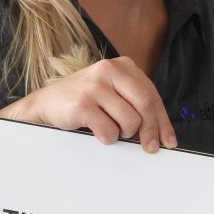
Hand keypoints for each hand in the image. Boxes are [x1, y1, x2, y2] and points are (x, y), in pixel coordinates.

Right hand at [0, 57, 176, 151]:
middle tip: (149, 147)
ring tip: (111, 130)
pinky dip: (107, 137)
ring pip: (130, 120)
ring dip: (123, 134)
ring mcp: (95, 85)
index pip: (152, 95)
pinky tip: (99, 133)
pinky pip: (109, 130)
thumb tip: (159, 134)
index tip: (168, 141)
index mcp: (122, 66)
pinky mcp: (82, 103)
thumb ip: (135, 105)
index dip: (163, 121)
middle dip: (150, 131)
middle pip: (146, 105)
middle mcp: (109, 70)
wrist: (45, 105)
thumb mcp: (113, 95)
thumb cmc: (83, 101)